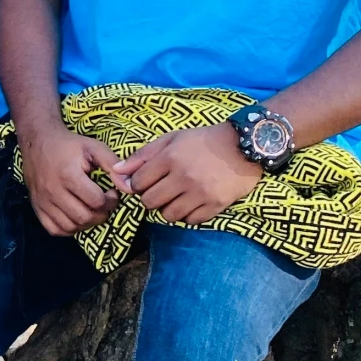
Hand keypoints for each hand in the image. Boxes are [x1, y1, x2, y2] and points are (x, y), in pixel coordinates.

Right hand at [18, 124, 121, 236]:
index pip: (97, 201)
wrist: (38, 142)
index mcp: (68, 175)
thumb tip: (129, 187)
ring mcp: (43, 202)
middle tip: (104, 203)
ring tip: (91, 209)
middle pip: (84, 217)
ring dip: (87, 223)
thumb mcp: (94, 148)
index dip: (111, 200)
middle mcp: (53, 191)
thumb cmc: (69, 146)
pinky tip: (76, 216)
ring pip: (70, 227)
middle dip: (102, 214)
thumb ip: (113, 165)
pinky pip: (55, 230)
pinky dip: (69, 228)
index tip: (112, 192)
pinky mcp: (37, 207)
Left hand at [109, 122, 262, 225]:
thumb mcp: (171, 139)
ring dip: (167, 209)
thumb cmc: (204, 140)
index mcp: (170, 158)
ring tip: (176, 198)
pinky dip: (187, 215)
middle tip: (160, 191)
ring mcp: (200, 193)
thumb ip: (142, 155)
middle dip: (150, 198)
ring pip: (169, 215)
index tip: (145, 182)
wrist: (244, 145)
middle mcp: (183, 177)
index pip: (137, 183)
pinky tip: (191, 203)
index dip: (137, 185)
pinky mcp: (216, 205)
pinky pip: (190, 221)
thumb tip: (116, 171)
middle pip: (150, 202)